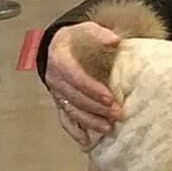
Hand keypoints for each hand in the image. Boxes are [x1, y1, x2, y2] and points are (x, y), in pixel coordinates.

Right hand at [44, 22, 123, 145]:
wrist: (56, 46)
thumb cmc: (75, 39)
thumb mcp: (85, 29)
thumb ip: (99, 33)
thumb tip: (115, 40)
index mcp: (60, 60)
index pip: (76, 78)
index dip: (93, 89)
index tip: (110, 98)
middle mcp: (55, 79)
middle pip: (75, 98)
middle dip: (96, 108)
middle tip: (117, 114)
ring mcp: (55, 93)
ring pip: (71, 110)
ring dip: (89, 121)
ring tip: (107, 128)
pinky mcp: (58, 102)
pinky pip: (64, 119)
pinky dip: (74, 131)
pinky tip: (85, 141)